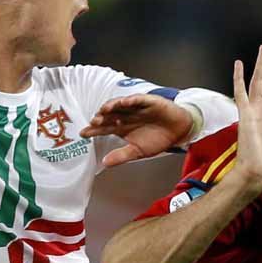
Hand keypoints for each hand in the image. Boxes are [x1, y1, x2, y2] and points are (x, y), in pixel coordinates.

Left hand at [81, 94, 196, 167]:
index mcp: (122, 127)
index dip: (93, 130)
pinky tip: (124, 102)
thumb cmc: (158, 139)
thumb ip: (122, 155)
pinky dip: (131, 100)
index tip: (82, 134)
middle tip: (93, 122)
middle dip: (101, 118)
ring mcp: (136, 108)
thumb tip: (105, 163)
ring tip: (104, 110)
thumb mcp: (138, 151)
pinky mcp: (148, 102)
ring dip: (112, 106)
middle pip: (110, 115)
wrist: (178, 131)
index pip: (104, 128)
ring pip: (120, 105)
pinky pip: (138, 99)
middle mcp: (126, 116)